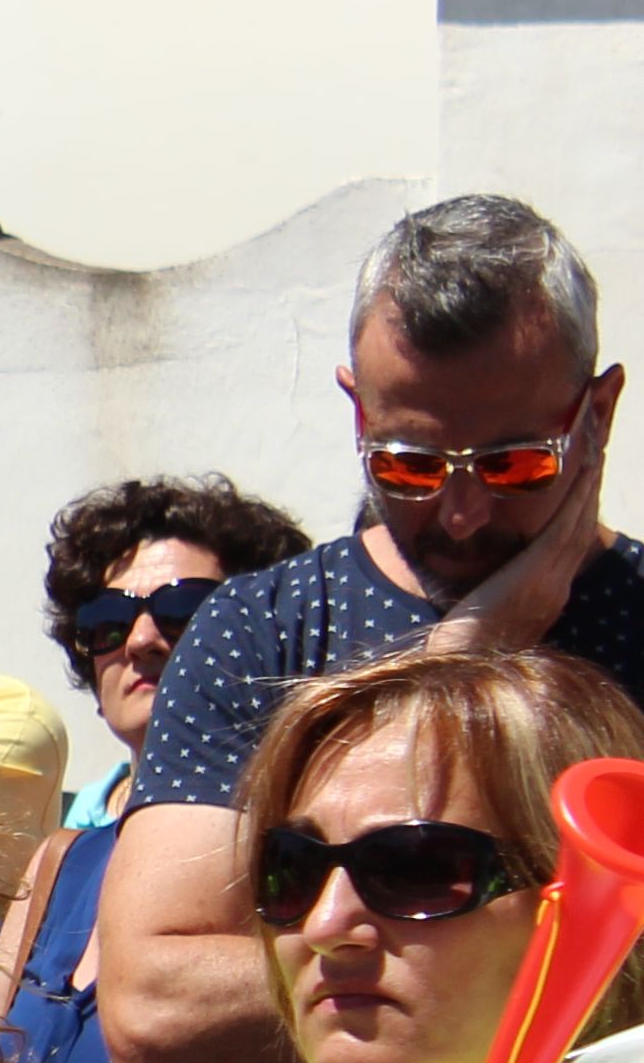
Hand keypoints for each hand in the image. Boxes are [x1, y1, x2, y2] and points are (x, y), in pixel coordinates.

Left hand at [430, 388, 613, 652]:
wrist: (454, 681)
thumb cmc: (452, 648)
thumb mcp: (473, 600)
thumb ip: (482, 572)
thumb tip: (464, 543)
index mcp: (545, 569)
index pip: (573, 497)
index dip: (586, 454)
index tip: (591, 413)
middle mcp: (559, 566)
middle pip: (588, 482)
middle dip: (601, 429)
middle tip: (610, 380)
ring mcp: (554, 571)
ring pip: (585, 489)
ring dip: (596, 438)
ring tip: (604, 392)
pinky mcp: (539, 574)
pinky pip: (567, 515)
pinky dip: (578, 478)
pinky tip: (584, 442)